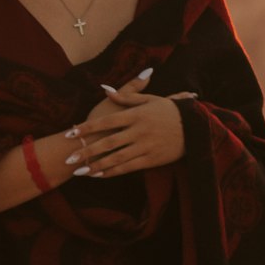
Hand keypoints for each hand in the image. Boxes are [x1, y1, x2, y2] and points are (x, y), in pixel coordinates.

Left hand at [72, 81, 187, 178]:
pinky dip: (112, 172)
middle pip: (107, 142)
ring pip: (116, 158)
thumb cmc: (170, 111)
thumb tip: (105, 90)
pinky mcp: (152, 159)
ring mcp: (145, 146)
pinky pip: (128, 167)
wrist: (195, 127)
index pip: (106, 121)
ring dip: (96, 166)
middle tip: (69, 159)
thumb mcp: (149, 100)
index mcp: (136, 114)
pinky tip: (99, 175)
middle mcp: (139, 131)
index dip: (87, 128)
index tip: (70, 133)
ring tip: (79, 171)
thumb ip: (126, 96)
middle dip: (86, 151)